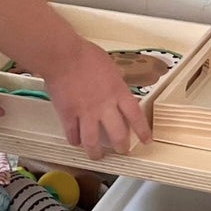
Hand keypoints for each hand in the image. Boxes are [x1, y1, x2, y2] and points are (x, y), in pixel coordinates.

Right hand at [42, 40, 151, 159]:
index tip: (147, 140)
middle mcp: (104, 106)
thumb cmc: (85, 55)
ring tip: (96, 155)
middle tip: (122, 151)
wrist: (63, 55)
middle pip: (118, 134)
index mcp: (117, 92)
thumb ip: (114, 84)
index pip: (136, 116)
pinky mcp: (68, 115)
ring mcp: (85, 112)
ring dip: (95, 152)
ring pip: (92, 141)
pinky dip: (74, 140)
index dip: (143, 131)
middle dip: (122, 147)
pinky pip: (72, 134)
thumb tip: (116, 90)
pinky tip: (75, 141)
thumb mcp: (110, 67)